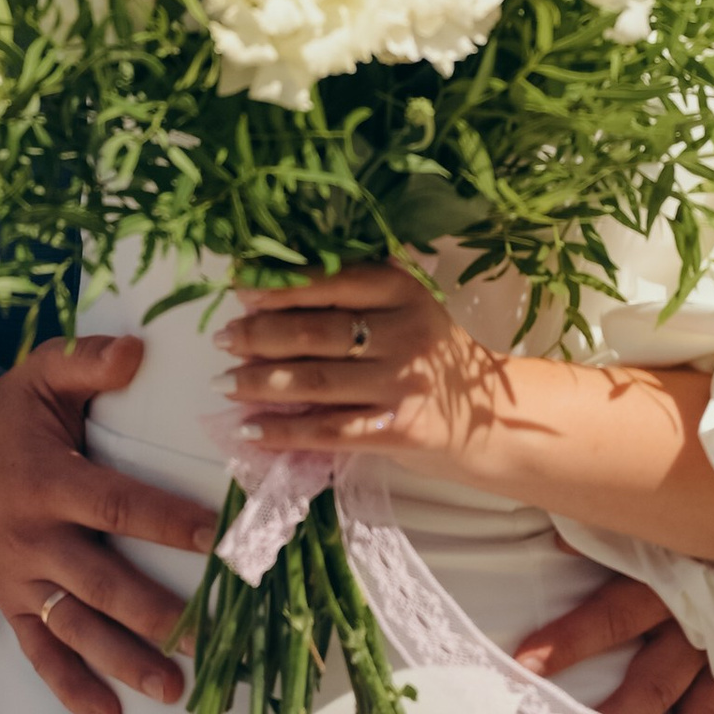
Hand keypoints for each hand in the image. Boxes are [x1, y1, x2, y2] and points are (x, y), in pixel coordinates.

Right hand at [0, 334, 222, 713]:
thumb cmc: (2, 417)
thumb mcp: (38, 375)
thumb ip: (87, 361)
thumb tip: (140, 348)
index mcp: (50, 481)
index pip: (117, 505)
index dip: (167, 522)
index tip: (217, 538)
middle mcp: (36, 538)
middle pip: (101, 583)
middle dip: (154, 613)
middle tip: (207, 637)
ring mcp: (21, 578)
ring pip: (75, 628)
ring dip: (122, 661)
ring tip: (172, 688)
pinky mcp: (11, 603)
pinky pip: (40, 652)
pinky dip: (71, 687)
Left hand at [218, 261, 503, 467]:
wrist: (491, 419)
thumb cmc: (434, 355)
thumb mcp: (410, 308)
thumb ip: (359, 294)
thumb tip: (272, 292)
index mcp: (403, 290)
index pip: (331, 282)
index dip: (280, 286)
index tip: (240, 288)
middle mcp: (405, 333)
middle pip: (316, 333)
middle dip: (260, 336)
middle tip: (222, 338)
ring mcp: (403, 384)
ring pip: (316, 382)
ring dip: (261, 383)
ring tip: (225, 381)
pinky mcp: (399, 430)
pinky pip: (328, 431)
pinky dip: (284, 431)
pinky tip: (250, 430)